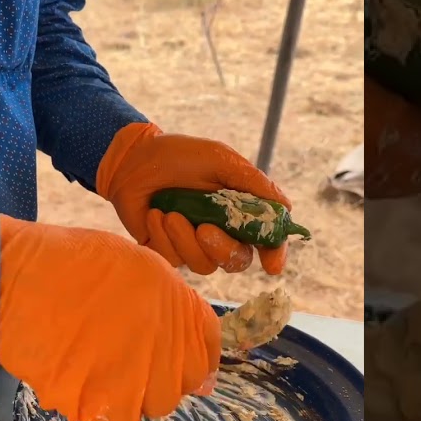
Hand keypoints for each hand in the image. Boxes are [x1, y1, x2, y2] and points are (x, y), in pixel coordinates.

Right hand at [0, 215, 220, 420]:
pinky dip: (84, 400)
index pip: (204, 363)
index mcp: (183, 320)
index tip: (158, 350)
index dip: (180, 356)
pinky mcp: (88, 405)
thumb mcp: (146, 271)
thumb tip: (206, 383)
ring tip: (88, 359)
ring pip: (136, 412)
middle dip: (150, 379)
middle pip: (172, 393)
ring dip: (117, 395)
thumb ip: (182, 319)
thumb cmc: (79, 263)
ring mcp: (127, 388)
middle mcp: (164, 359)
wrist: (18, 274)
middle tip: (115, 351)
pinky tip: (68, 368)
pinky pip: (96, 416)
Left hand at [95, 122, 291, 275]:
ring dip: (185, 239)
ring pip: (203, 264)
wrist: (133, 159)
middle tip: (204, 230)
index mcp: (240, 211)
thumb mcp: (220, 160)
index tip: (272, 265)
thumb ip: (252, 183)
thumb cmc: (179, 156)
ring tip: (170, 213)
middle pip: (237, 260)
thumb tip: (286, 208)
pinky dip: (163, 236)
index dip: (274, 253)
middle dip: (222, 249)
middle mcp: (221, 231)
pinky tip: (154, 215)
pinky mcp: (168, 251)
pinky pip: (173, 259)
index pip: (265, 239)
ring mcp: (193, 244)